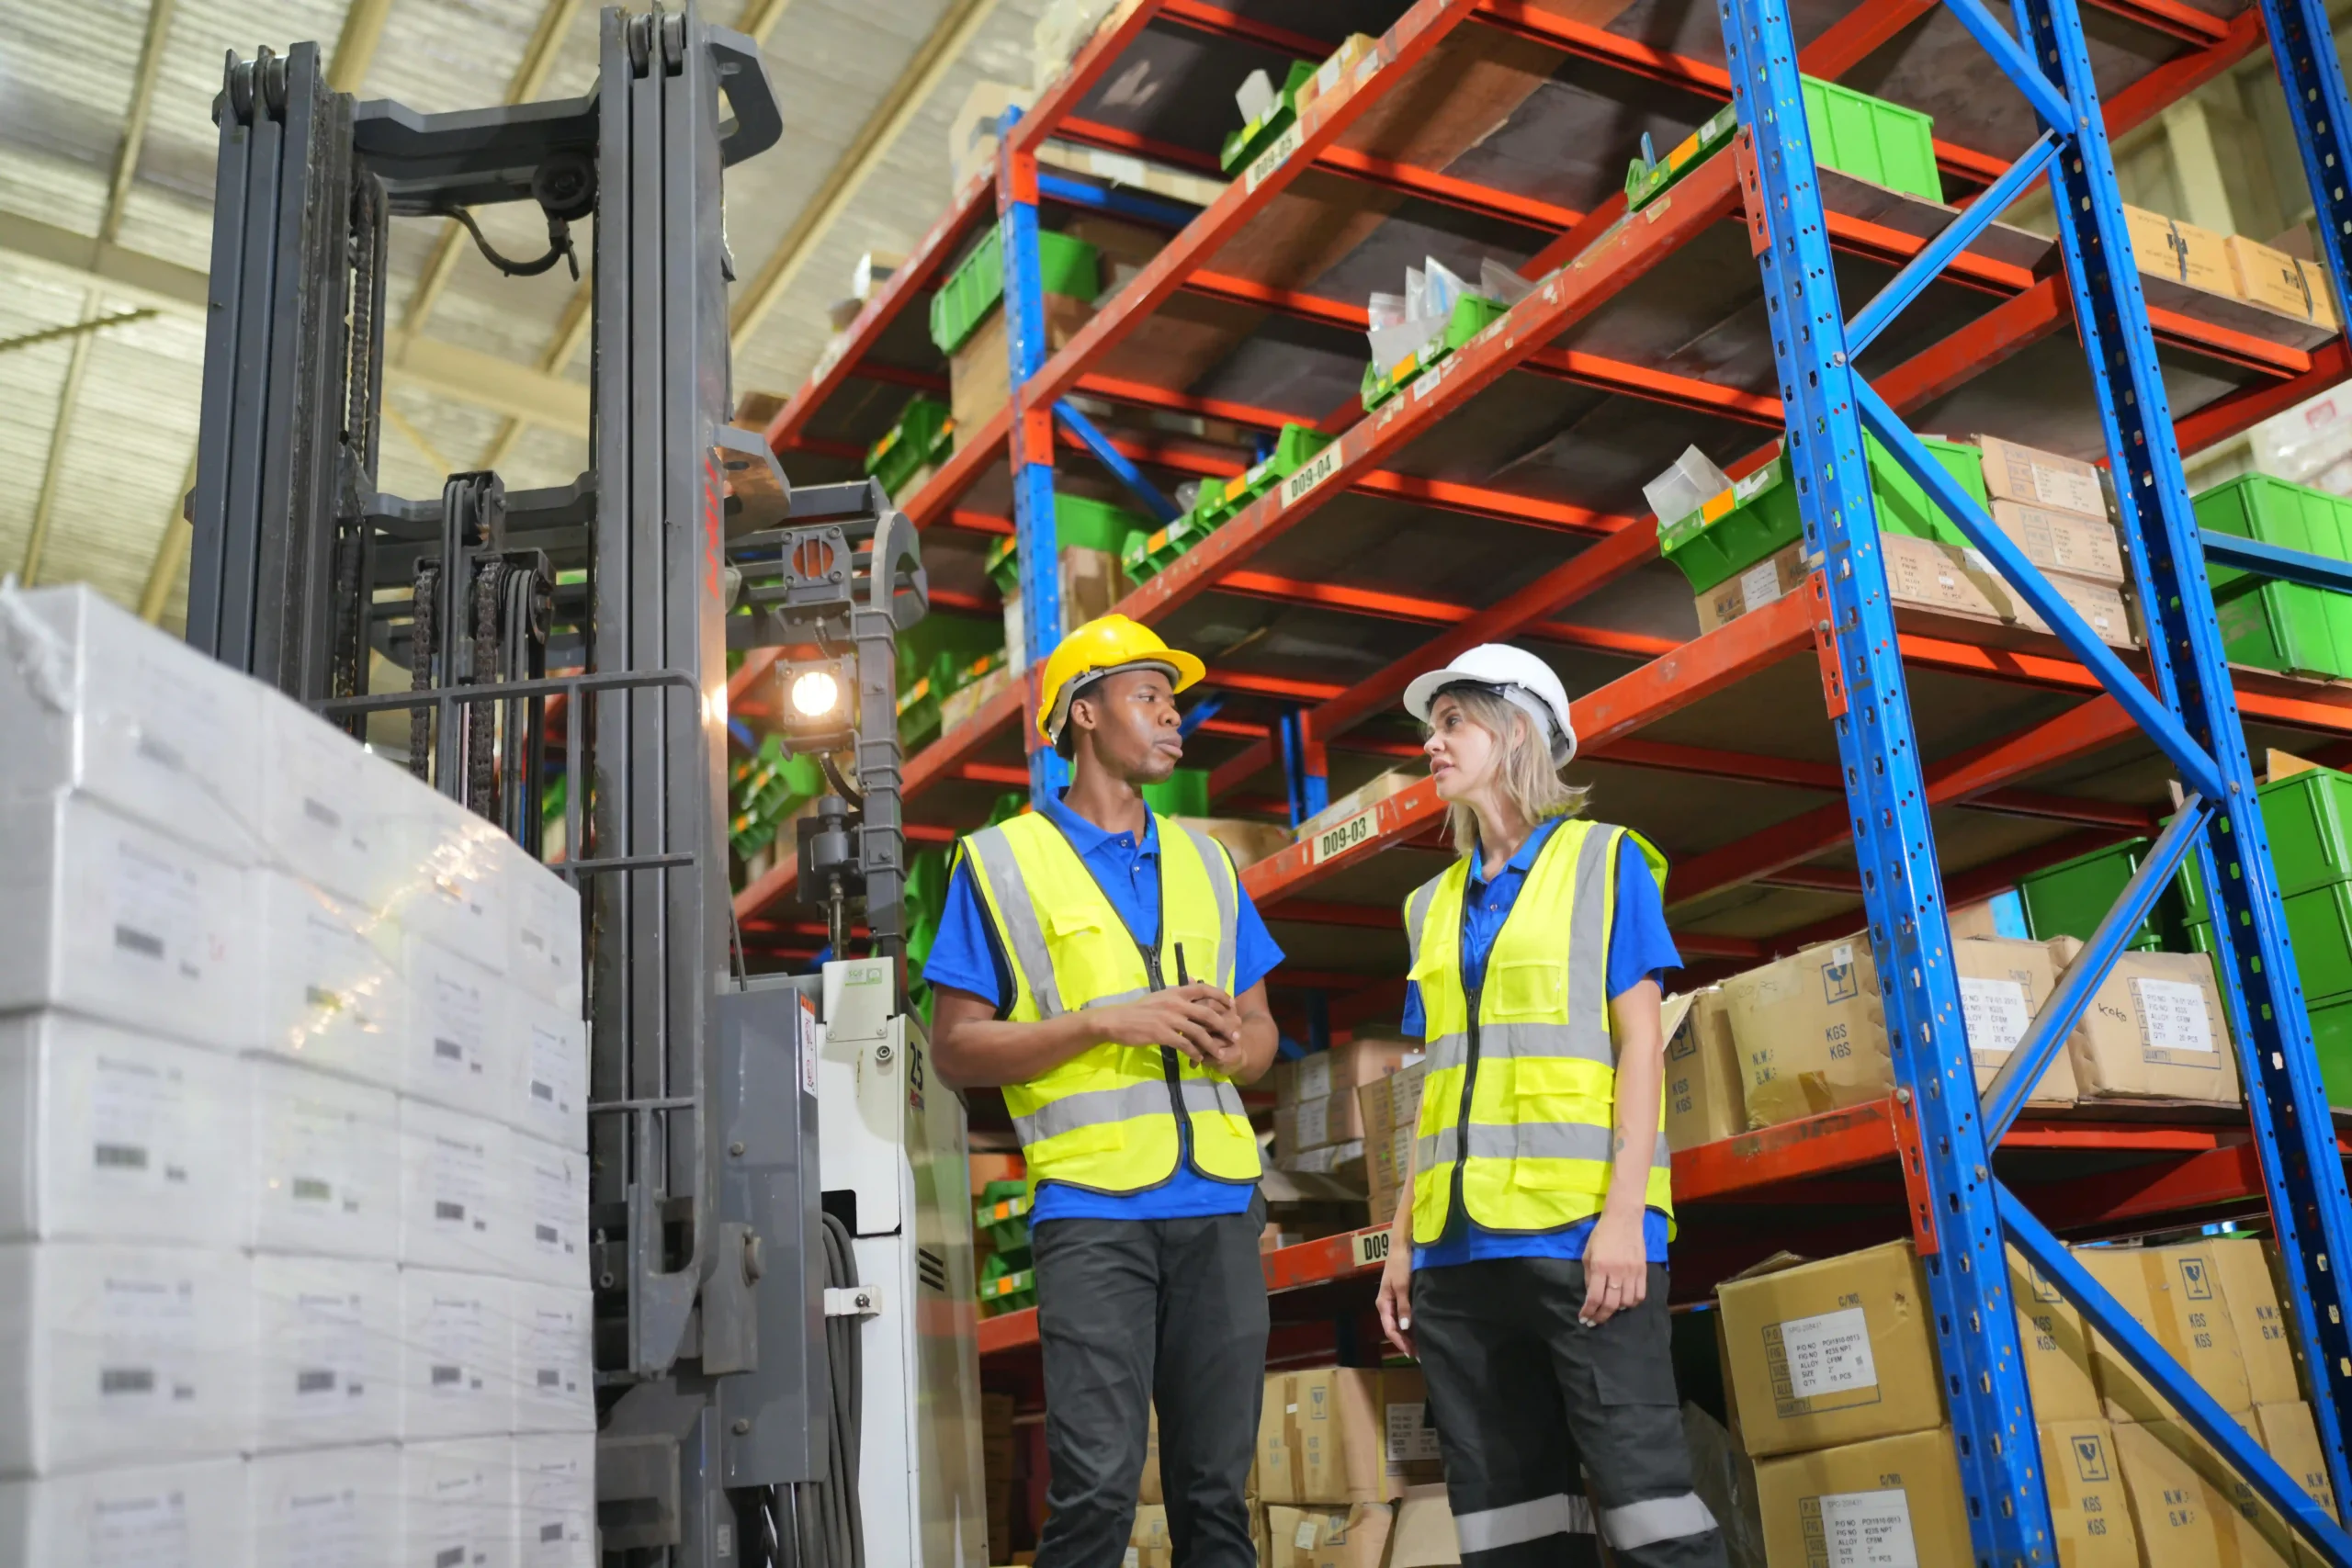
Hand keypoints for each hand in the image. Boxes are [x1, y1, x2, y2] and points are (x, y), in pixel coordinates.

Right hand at [1094, 984, 1241, 1063]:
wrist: (1117, 1020)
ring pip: (1199, 1032)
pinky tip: (1199, 1059)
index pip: (1203, 988)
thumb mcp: (1159, 997)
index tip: (1231, 1004)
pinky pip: (1185, 1044)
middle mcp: (1175, 1003)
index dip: (1220, 996)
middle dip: (1224, 1025)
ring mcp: (1169, 1019)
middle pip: (1207, 1013)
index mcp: (1175, 992)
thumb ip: (1176, 997)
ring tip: (1221, 1053)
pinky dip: (1195, 1053)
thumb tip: (1191, 994)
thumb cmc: (1138, 1010)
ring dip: (1212, 1044)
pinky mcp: (1163, 1034)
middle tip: (1234, 1035)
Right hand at [1376, 1239, 1414, 1358]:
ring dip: (1409, 1335)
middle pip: (1394, 1329)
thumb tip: (1405, 1328)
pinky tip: (1421, 1330)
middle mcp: (1387, 1305)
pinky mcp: (1402, 1296)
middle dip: (1406, 1342)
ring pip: (1400, 1323)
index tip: (1412, 1354)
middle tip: (1420, 1355)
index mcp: (1383, 1303)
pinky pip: (1405, 1316)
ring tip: (1422, 1347)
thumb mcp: (1402, 1286)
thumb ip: (1404, 1307)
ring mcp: (1394, 1300)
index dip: (1400, 1343)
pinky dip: (1412, 1325)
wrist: (1403, 1245)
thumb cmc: (1401, 1264)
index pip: (1390, 1329)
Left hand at [1579, 1210, 1647, 1325]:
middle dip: (1600, 1317)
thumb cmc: (1601, 1235)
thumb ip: (1589, 1276)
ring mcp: (1632, 1272)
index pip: (1594, 1297)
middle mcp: (1617, 1272)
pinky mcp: (1643, 1271)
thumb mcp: (1588, 1254)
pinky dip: (1632, 1303)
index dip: (1588, 1312)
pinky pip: (1640, 1295)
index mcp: (1600, 1267)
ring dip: (1616, 1310)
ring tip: (1608, 1309)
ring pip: (1627, 1302)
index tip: (1583, 1319)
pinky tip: (1625, 1302)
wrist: (1623, 1220)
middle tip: (1593, 1322)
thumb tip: (1591, 1296)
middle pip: (1610, 1304)